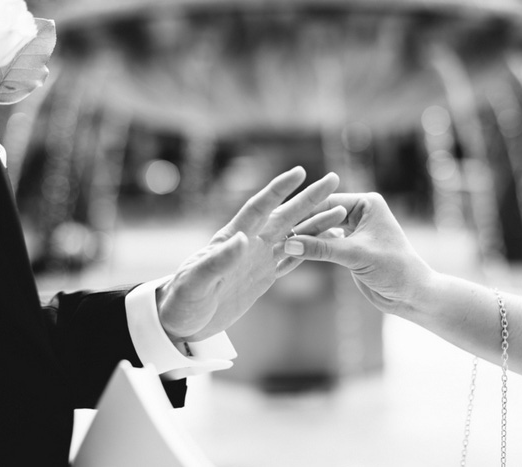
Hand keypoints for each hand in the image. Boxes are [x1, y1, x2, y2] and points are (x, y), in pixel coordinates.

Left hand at [157, 167, 345, 341]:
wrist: (180, 322)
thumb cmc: (180, 301)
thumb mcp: (196, 282)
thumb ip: (217, 261)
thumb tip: (241, 238)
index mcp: (231, 239)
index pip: (259, 208)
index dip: (278, 189)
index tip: (299, 172)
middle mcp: (249, 244)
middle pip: (284, 215)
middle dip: (309, 198)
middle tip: (333, 179)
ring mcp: (258, 260)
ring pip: (294, 236)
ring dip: (316, 222)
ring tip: (341, 211)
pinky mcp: (262, 277)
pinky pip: (292, 259)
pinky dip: (310, 249)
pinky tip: (326, 242)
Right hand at [283, 193, 432, 314]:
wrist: (411, 295)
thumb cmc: (394, 269)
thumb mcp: (355, 256)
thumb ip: (321, 249)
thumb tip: (288, 244)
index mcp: (366, 203)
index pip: (327, 202)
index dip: (302, 213)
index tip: (277, 220)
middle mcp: (358, 213)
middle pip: (320, 216)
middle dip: (298, 228)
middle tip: (271, 235)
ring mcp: (352, 231)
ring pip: (319, 233)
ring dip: (301, 242)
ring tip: (275, 248)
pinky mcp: (347, 249)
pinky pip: (322, 247)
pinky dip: (308, 254)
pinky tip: (287, 259)